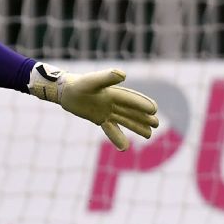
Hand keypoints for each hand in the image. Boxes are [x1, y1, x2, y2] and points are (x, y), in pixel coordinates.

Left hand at [29, 63, 158, 150]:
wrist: (67, 92)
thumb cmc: (79, 84)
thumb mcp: (92, 81)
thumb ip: (106, 78)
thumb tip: (123, 75)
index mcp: (114, 93)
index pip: (131, 100)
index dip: (142, 104)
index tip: (154, 110)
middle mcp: (113, 102)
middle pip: (132, 111)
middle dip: (144, 117)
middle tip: (157, 123)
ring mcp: (107, 111)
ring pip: (125, 120)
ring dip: (137, 127)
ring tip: (149, 134)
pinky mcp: (100, 119)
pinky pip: (111, 129)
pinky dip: (118, 138)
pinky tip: (125, 148)